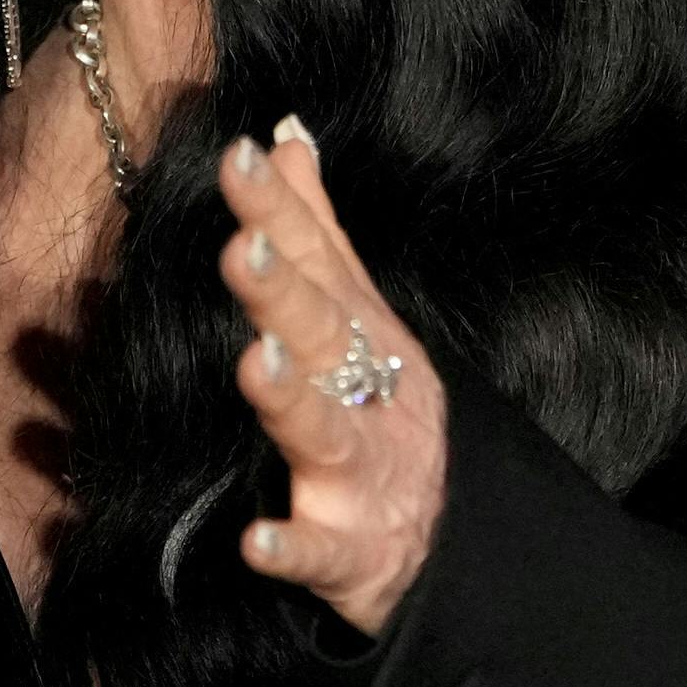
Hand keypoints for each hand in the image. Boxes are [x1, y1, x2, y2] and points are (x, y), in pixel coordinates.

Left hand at [217, 122, 444, 636]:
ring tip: (257, 363)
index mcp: (358, 334)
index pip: (316, 258)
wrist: (449, 540)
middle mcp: (362, 393)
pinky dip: (294, 548)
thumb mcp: (361, 316)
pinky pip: (322, 553)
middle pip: (325, 334)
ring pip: (325, 433)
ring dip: (292, 400)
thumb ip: (317, 227)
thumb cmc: (385, 414)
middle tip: (244, 246)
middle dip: (285, 291)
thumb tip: (286, 133)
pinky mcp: (352, 552)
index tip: (237, 157)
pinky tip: (257, 541)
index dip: (278, 210)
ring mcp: (360, 473)